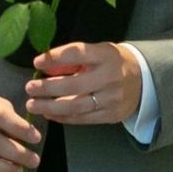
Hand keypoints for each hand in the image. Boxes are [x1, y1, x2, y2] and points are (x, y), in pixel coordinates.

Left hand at [24, 42, 140, 124]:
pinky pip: (83, 119)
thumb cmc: (112, 62)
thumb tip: (44, 66)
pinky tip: (49, 113)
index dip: (55, 58)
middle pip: (74, 85)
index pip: (78, 54)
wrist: (143, 79)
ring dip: (51, 107)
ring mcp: (112, 99)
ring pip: (77, 106)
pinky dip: (63, 118)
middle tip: (29, 88)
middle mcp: (110, 77)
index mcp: (106, 55)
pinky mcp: (112, 115)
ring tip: (33, 104)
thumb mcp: (96, 52)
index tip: (37, 62)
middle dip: (48, 88)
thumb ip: (72, 59)